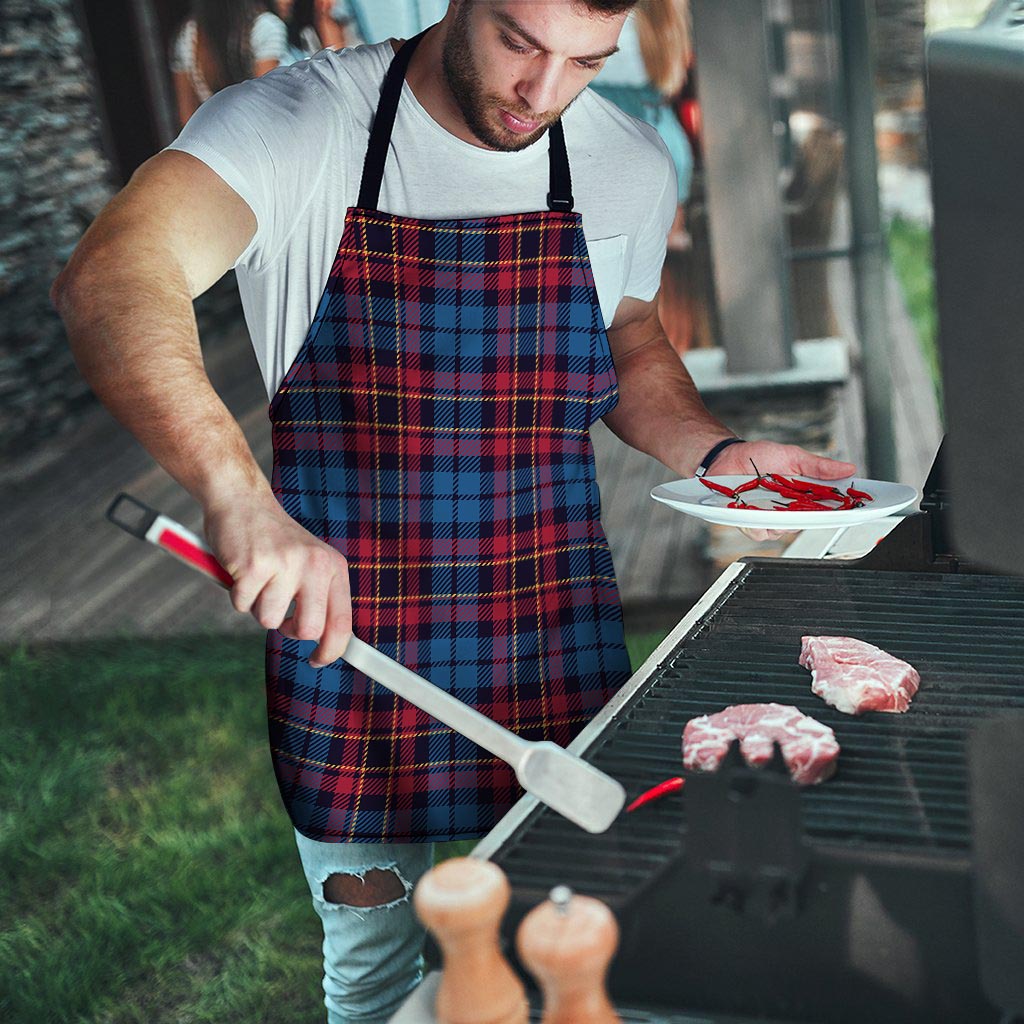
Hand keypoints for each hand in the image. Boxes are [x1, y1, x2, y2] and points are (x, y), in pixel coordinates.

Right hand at [204, 493, 351, 667]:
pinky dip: (237, 594)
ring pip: (269, 620)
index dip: (332, 650)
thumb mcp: (309, 562)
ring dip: (258, 606)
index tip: (318, 660)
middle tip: (279, 613)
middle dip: (288, 630)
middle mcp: (314, 565)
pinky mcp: (254, 566)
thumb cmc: (274, 540)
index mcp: (332, 566)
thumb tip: (326, 643)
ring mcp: (285, 564)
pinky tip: (242, 570)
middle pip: (308, 630)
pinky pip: (242, 605)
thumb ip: (319, 597)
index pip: (342, 621)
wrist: (242, 501)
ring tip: (259, 579)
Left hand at [707, 440, 856, 542]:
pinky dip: (757, 522)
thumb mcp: (793, 456)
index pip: (829, 508)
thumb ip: (819, 466)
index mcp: (804, 495)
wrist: (727, 458)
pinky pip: (760, 532)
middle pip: (809, 523)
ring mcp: (771, 518)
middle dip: (809, 515)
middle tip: (803, 502)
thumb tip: (848, 468)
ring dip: (779, 518)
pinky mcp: (751, 523)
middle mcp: (790, 510)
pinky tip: (752, 508)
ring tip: (770, 499)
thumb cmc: (759, 457)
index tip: (857, 509)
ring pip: (784, 531)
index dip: (843, 511)